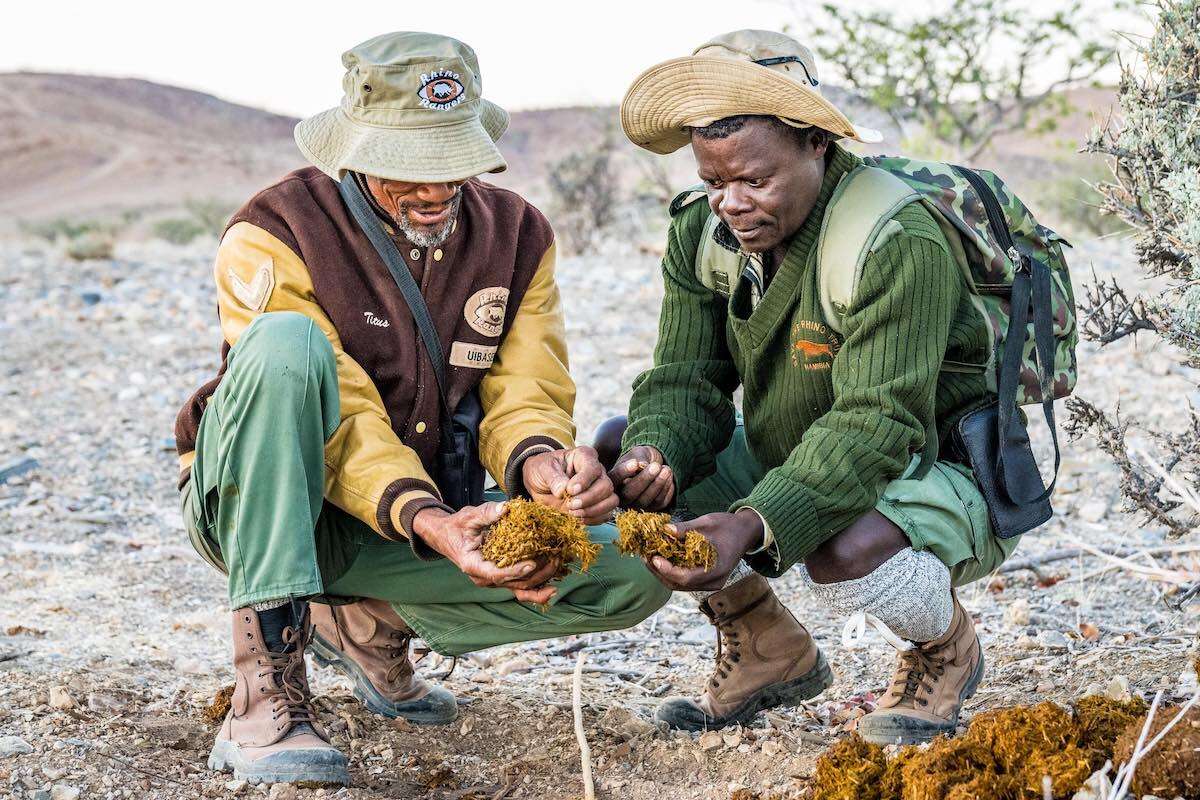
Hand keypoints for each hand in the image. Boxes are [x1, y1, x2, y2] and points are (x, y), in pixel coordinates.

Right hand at [412, 502, 558, 603]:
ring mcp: (493, 580)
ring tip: (559, 569)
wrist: (448, 536)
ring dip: (541, 583)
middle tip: (555, 558)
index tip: (533, 563)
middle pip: (513, 584)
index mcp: (473, 565)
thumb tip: (506, 508)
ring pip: (519, 589)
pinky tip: (552, 586)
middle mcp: (484, 577)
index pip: (496, 574)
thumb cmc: (457, 526)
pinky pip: (519, 587)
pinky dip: (536, 589)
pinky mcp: (501, 577)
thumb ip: (486, 513)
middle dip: (537, 574)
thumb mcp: (468, 516)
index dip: (516, 570)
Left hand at [522, 446, 617, 523]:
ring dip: (594, 510)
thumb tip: (563, 490)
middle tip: (570, 504)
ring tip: (574, 513)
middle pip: (606, 486)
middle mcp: (596, 472)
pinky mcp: (598, 504)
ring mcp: (599, 488)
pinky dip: (594, 519)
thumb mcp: (542, 468)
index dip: (584, 480)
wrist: (539, 483)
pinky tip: (579, 518)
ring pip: (611, 500)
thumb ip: (553, 477)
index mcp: (584, 457)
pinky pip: (606, 514)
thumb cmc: (542, 470)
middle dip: (589, 498)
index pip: (593, 467)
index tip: (570, 490)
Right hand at [608, 445, 674, 510]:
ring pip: (645, 500)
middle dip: (645, 479)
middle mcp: (622, 496)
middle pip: (629, 494)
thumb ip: (638, 458)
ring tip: (666, 469)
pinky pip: (659, 503)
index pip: (614, 479)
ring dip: (658, 484)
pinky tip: (669, 477)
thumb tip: (641, 466)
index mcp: (614, 481)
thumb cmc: (642, 458)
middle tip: (656, 466)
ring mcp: (636, 505)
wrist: (654, 465)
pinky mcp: (651, 509)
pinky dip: (666, 489)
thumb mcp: (638, 453)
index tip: (634, 462)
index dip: (623, 472)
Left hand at [644, 510, 763, 590]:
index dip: (667, 570)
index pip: (687, 577)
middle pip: (680, 585)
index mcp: (717, 569)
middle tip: (645, 556)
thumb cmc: (728, 525)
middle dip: (659, 572)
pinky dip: (671, 571)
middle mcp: (713, 582)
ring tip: (649, 556)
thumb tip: (664, 530)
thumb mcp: (708, 522)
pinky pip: (685, 580)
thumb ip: (686, 529)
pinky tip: (662, 558)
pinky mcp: (706, 580)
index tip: (654, 558)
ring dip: (662, 572)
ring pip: (680, 585)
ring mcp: (710, 583)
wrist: (746, 532)